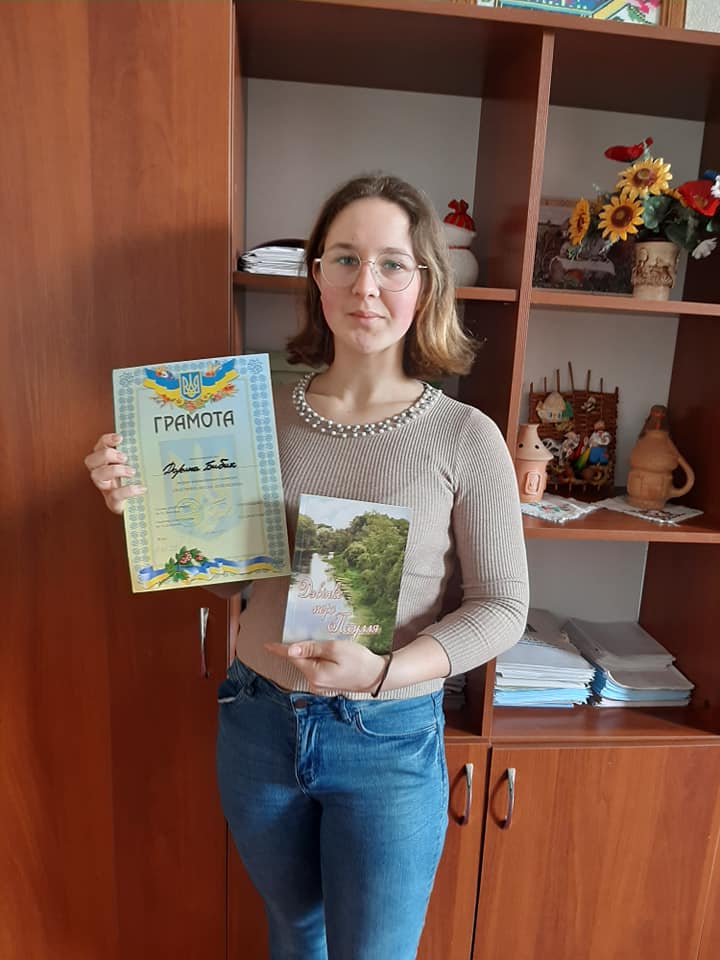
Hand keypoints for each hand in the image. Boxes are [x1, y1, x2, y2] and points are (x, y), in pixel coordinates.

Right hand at [83, 432, 145, 514]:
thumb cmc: (134, 484)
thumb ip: (136, 456)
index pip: (99, 447)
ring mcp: (106, 488)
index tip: (119, 438)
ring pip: (97, 476)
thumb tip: (149, 444)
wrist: (137, 508)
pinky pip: (115, 495)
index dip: (106, 440)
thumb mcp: (135, 467)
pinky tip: (141, 488)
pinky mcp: (113, 502)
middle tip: (124, 457)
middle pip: (91, 460)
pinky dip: (128, 490)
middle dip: (106, 455)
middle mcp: (102, 474)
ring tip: (131, 472)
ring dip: (114, 470)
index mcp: (106, 463)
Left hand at [264, 641, 386, 693]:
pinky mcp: (327, 685)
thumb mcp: (336, 649)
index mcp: (314, 673)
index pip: (292, 657)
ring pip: (308, 664)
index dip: (279, 649)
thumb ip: (312, 648)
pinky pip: (316, 669)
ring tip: (328, 644)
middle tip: (311, 633)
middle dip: (301, 648)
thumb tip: (290, 650)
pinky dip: (318, 660)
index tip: (267, 645)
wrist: (377, 676)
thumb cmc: (359, 661)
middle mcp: (314, 682)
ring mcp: (320, 686)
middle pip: (300, 660)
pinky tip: (330, 654)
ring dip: (311, 653)